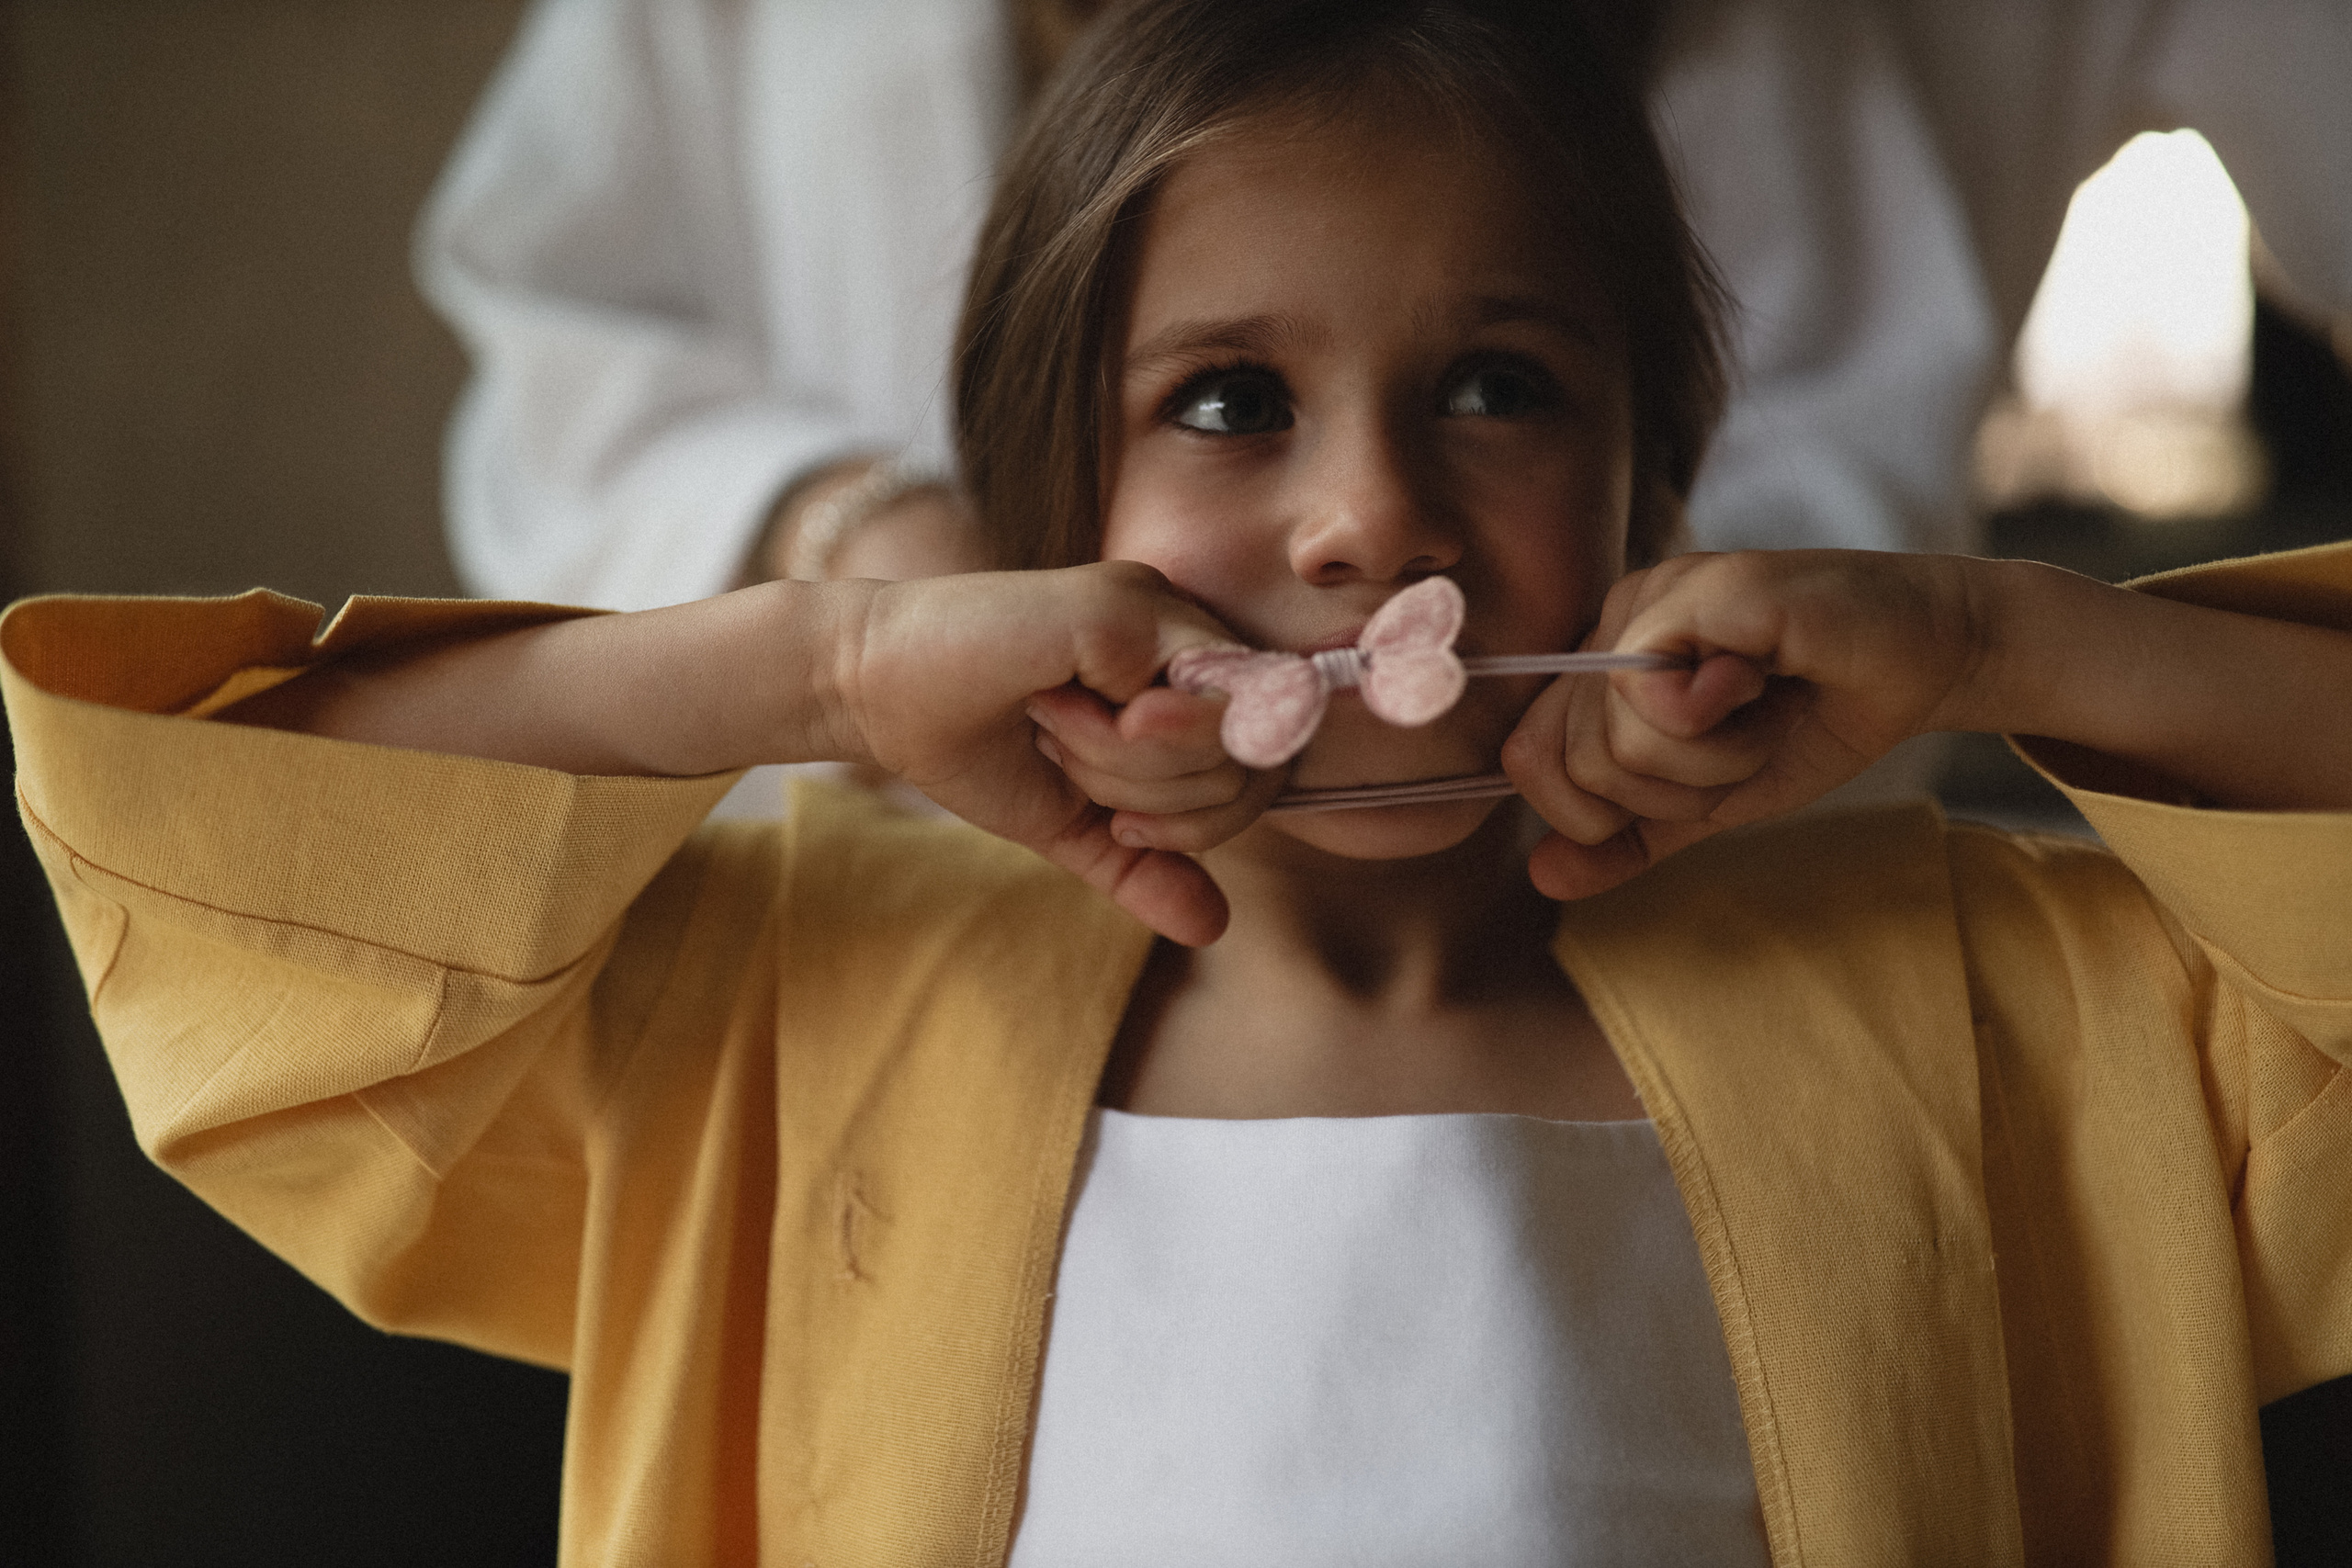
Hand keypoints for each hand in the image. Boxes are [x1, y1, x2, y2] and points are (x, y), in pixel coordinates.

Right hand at [843, 562, 1280, 944]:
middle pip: (1257, 764)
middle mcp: (1188, 628)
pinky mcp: (1127, 606)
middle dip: (1157, 797)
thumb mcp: (1068, 820)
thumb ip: (1143, 864)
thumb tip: (1214, 928)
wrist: (870, 690)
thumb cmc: (966, 742)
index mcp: (1185, 670)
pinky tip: (1054, 706)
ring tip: (1057, 723)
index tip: (1121, 818)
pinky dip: (1118, 741)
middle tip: (1073, 755)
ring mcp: (1164, 609)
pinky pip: (1186, 713)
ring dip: (1127, 767)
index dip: (1206, 820)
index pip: (1266, 768)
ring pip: (1228, 739)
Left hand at [1504, 550, 1987, 899]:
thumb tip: (1541, 876)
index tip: (1696, 781)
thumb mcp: (1712, 800)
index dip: (1603, 810)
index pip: (1533, 759)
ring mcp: (1654, 597)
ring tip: (1762, 709)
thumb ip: (1630, 838)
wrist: (1927, 661)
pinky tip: (1765, 680)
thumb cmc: (1819, 718)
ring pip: (1616, 743)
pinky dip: (1721, 724)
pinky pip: (1654, 697)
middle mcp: (1615, 619)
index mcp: (1603, 664)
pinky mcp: (1697, 589)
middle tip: (1743, 743)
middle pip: (1574, 763)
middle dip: (1672, 792)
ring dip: (1711, 762)